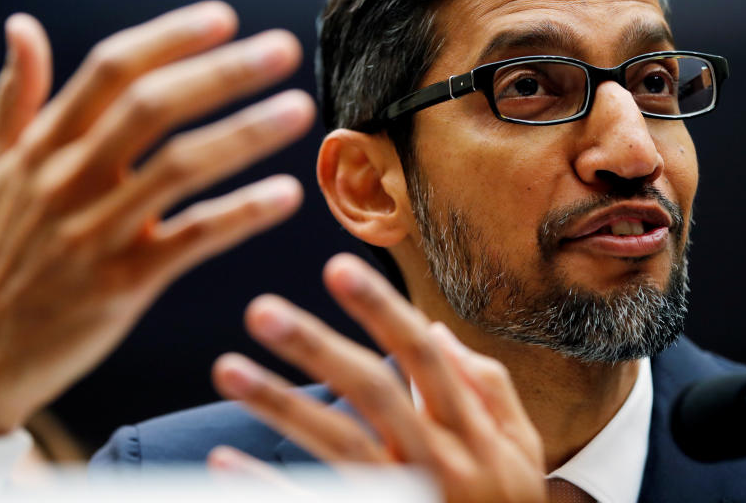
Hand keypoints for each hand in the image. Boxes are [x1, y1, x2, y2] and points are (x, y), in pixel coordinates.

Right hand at [0, 2, 314, 434]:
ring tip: (300, 110)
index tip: (224, 17)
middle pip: (152, 107)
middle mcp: (68, 180)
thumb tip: (23, 26)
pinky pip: (191, 239)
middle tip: (283, 49)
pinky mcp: (122, 283)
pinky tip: (286, 194)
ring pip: (179, 168)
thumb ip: (14, 99)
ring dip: (245, 134)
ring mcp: (95, 232)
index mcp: (42, 146)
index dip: (170, 38)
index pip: (110, 70)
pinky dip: (241, 213)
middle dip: (222, 73)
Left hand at [213, 253, 546, 502]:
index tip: (337, 267)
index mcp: (474, 433)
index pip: (424, 357)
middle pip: (373, 394)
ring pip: (338, 447)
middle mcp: (440, 464)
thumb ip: (489, 389)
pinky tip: (224, 460)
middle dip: (317, 348)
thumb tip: (438, 330)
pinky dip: (269, 489)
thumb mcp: (521, 450)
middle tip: (261, 310)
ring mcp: (406, 502)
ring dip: (280, 406)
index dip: (382, 310)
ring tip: (227, 369)